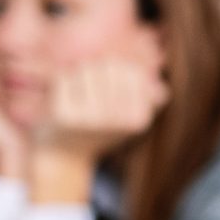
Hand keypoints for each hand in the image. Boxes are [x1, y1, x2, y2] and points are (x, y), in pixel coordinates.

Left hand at [33, 54, 170, 165]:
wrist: (63, 154)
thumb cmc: (99, 126)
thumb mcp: (129, 111)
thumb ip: (146, 92)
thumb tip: (159, 78)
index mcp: (139, 119)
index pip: (132, 70)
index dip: (119, 71)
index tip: (110, 90)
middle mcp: (118, 121)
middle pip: (110, 65)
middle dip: (98, 71)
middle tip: (91, 93)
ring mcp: (91, 119)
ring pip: (87, 68)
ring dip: (79, 76)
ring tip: (78, 98)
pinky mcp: (65, 116)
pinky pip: (64, 77)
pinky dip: (60, 83)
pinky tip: (62, 102)